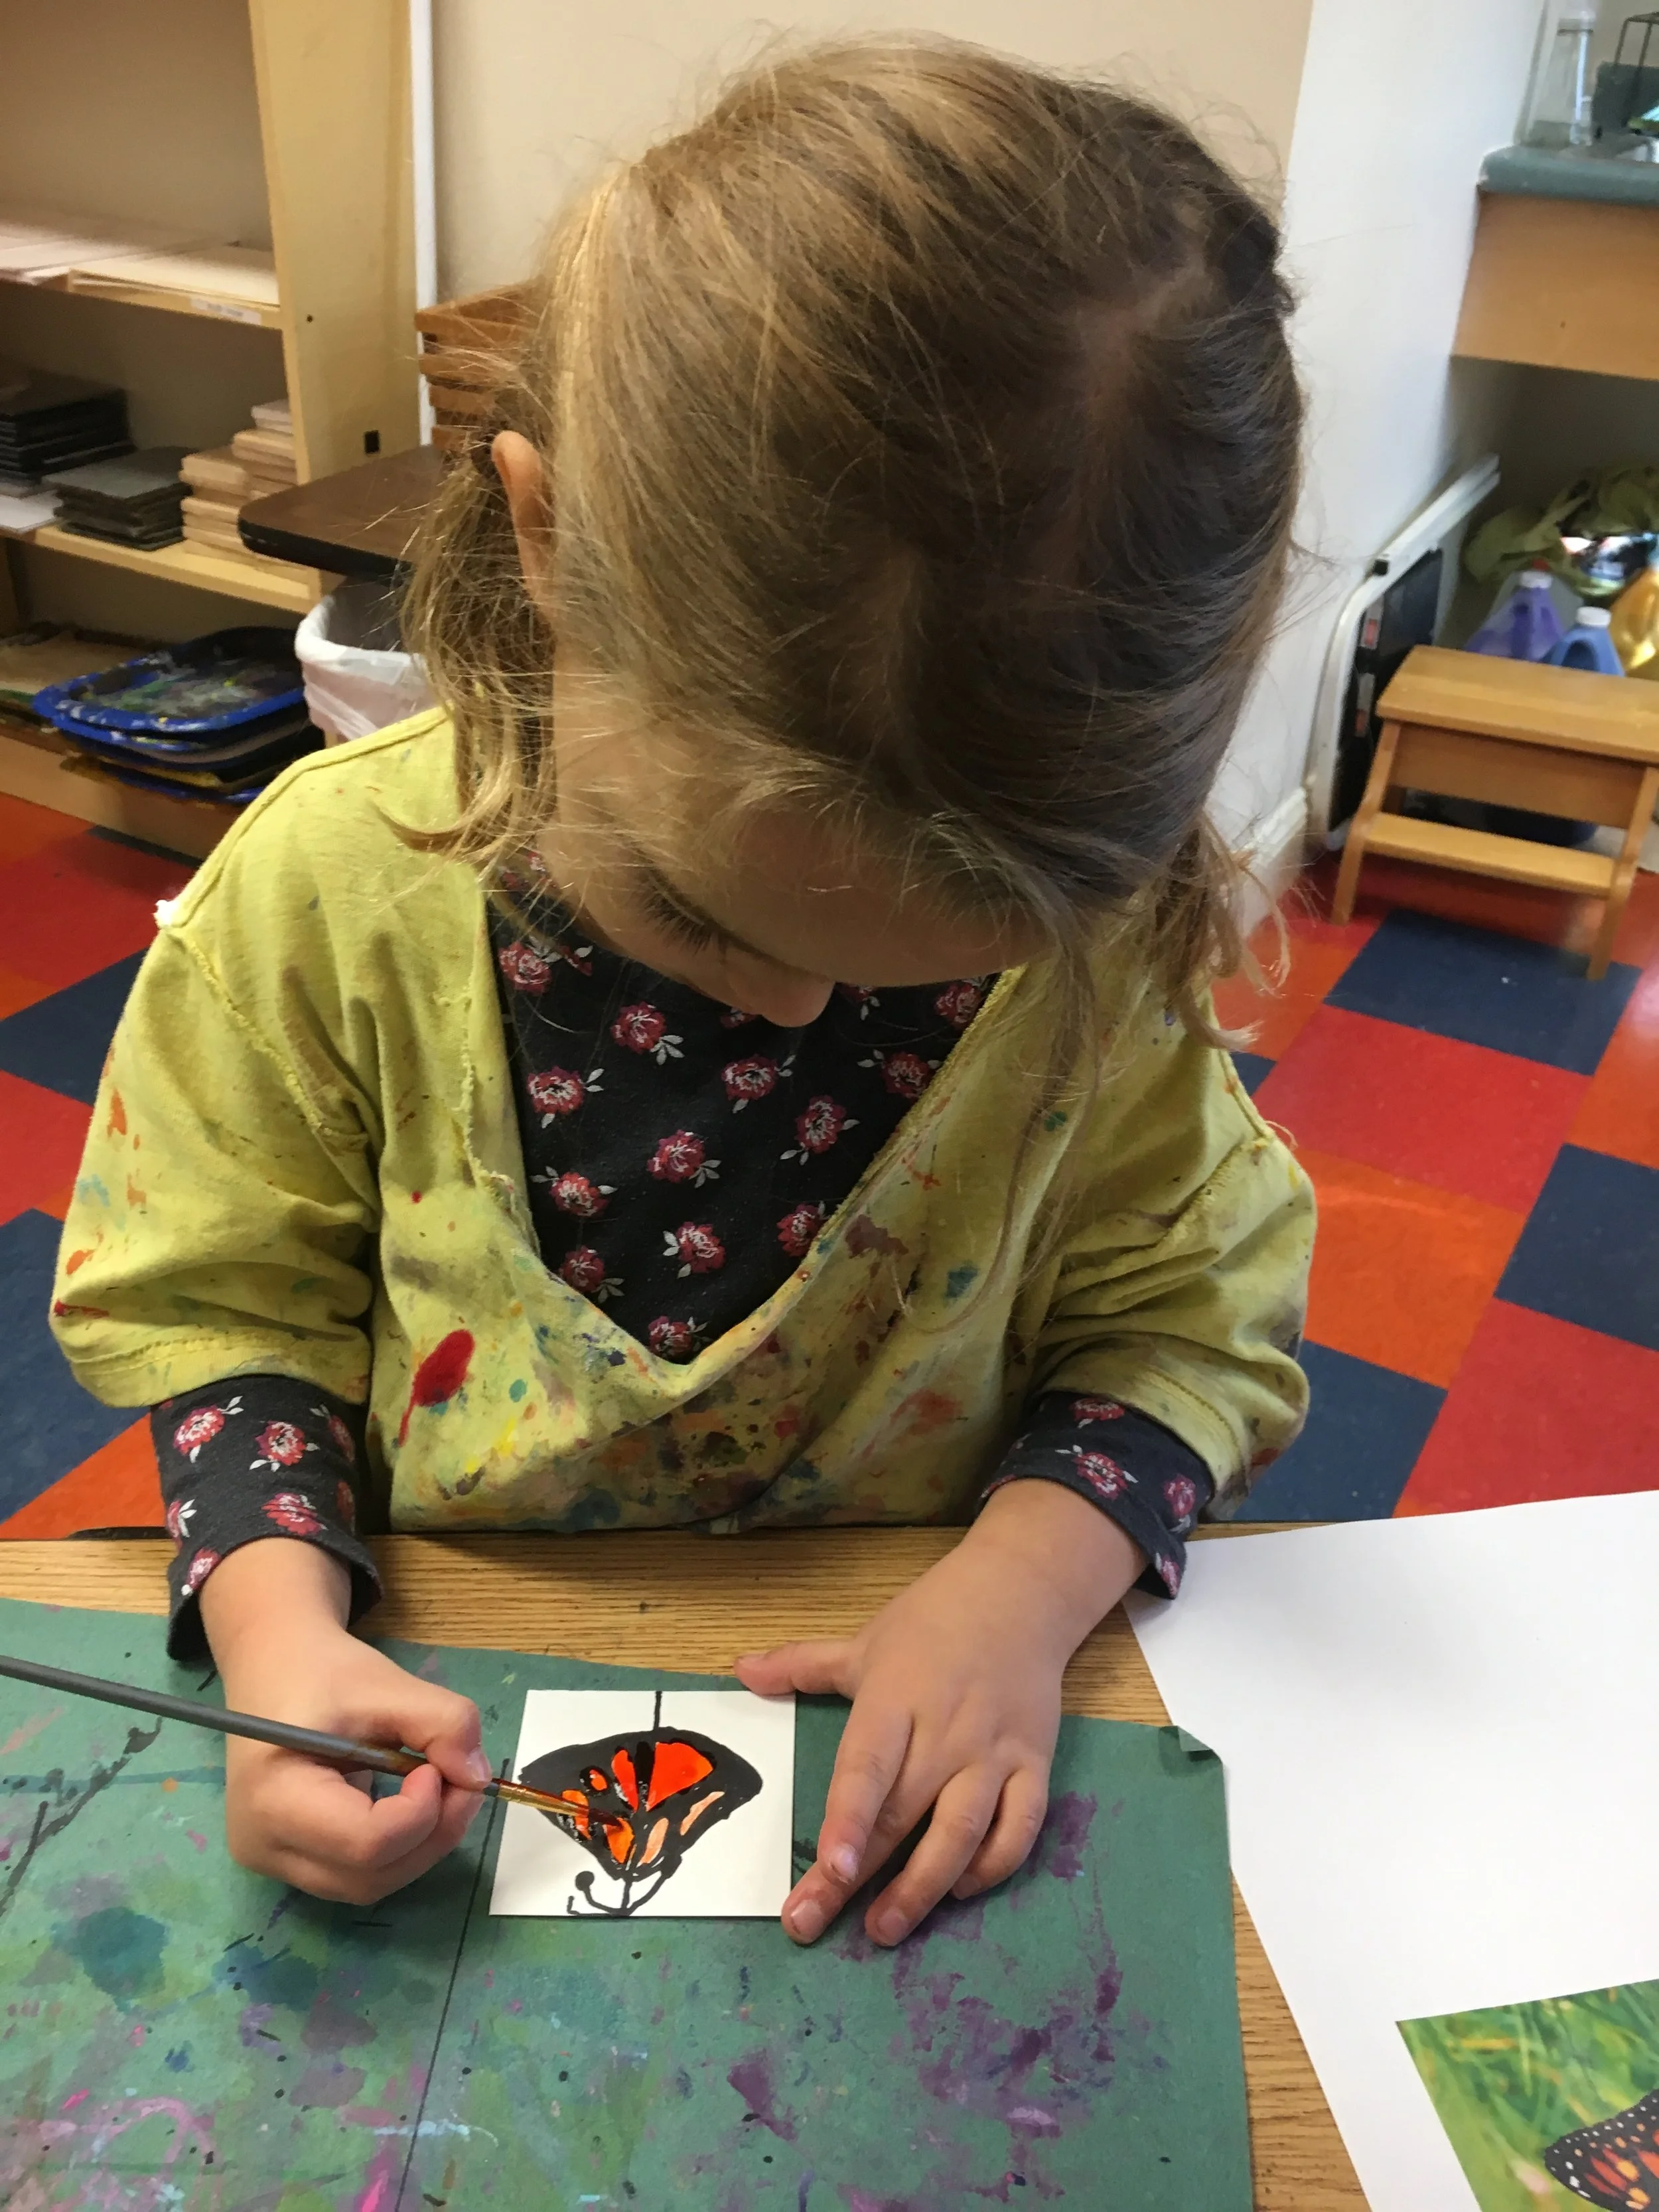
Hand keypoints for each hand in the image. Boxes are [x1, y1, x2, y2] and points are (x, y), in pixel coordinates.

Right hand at [202, 1538, 490, 1903]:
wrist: (273, 1668)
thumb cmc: (321, 1671)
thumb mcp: (387, 1684)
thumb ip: (442, 1724)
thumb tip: (478, 1778)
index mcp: (274, 1800)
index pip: (365, 1843)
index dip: (420, 1813)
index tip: (435, 1765)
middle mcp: (264, 1847)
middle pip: (369, 1876)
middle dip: (433, 1834)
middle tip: (462, 1781)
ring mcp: (272, 1861)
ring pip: (368, 1885)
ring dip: (420, 1845)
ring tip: (440, 1788)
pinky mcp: (289, 1861)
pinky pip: (357, 1874)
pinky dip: (399, 1847)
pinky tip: (411, 1803)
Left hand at [735, 1483, 1143, 1946]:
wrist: (1021, 1594)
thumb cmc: (933, 1622)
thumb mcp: (865, 1641)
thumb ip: (801, 1664)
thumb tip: (739, 1670)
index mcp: (897, 1698)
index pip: (868, 1768)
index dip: (848, 1821)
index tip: (828, 1871)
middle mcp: (946, 1731)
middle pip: (902, 1814)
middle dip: (859, 1878)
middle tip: (815, 1925)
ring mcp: (995, 1753)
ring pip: (961, 1833)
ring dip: (923, 1888)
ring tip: (884, 1929)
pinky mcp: (1036, 1765)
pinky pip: (1020, 1828)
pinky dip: (992, 1867)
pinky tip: (959, 1890)